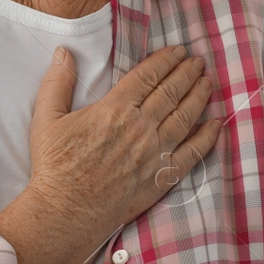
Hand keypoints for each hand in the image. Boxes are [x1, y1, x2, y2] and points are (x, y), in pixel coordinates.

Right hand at [23, 43, 221, 244]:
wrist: (65, 212)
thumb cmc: (55, 166)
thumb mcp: (47, 119)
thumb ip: (57, 83)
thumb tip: (64, 52)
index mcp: (115, 108)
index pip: (148, 75)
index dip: (165, 60)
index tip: (177, 51)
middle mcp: (141, 126)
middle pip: (171, 91)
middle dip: (187, 72)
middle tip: (198, 61)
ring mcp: (155, 152)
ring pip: (185, 116)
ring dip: (199, 96)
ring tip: (207, 82)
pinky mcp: (163, 176)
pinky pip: (193, 153)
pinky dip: (207, 137)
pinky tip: (216, 124)